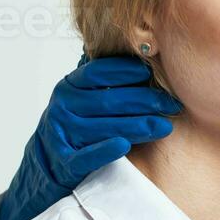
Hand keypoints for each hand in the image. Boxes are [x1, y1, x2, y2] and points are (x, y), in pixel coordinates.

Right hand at [0, 53, 182, 219]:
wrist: (47, 162)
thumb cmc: (77, 123)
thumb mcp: (83, 97)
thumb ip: (106, 81)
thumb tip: (143, 57)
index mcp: (69, 86)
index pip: (98, 72)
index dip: (125, 71)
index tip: (150, 71)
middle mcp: (63, 107)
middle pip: (108, 100)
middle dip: (144, 101)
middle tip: (172, 103)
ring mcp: (63, 133)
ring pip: (104, 127)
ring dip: (137, 126)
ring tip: (164, 126)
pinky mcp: (65, 161)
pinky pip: (87, 156)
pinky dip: (105, 150)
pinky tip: (124, 145)